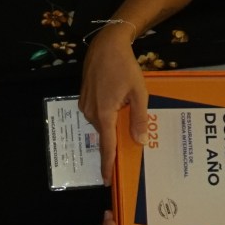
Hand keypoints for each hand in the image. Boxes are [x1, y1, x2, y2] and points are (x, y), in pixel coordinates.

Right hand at [78, 23, 149, 183]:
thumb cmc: (125, 67)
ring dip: (112, 125)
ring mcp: (85, 105)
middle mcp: (91, 112)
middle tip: (128, 144)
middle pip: (105, 134)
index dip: (107, 164)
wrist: (106, 44)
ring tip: (125, 114)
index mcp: (105, 113)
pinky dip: (106, 115)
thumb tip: (140, 140)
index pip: (107, 145)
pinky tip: (116, 104)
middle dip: (115, 141)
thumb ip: (139, 118)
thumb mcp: (139, 92)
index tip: (107, 180)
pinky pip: (97, 114)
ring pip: (101, 124)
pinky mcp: (84, 98)